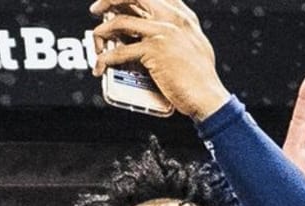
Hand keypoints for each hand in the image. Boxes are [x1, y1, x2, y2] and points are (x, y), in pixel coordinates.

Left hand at [90, 0, 229, 120]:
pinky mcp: (154, 51)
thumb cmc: (198, 77)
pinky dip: (104, 59)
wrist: (208, 96)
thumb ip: (175, 33)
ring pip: (120, 22)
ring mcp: (164, 32)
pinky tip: (100, 67)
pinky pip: (119, 51)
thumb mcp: (191, 44)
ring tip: (97, 47)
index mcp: (182, 15)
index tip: (113, 2)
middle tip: (96, 10)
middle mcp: (173, 18)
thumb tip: (146, 33)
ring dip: (100, 33)